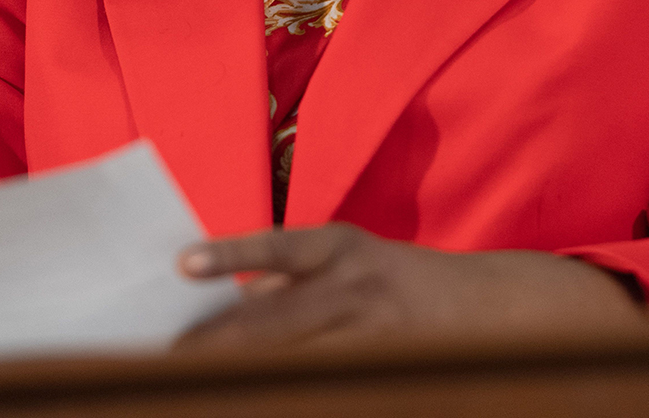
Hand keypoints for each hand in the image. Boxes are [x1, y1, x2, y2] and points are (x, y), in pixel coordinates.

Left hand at [175, 223, 642, 350]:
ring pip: (292, 363)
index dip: (229, 256)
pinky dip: (290, 396)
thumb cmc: (397, 280)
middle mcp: (355, 285)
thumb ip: (288, 276)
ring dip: (241, 380)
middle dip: (213, 343)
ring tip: (192, 390)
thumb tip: (226, 299)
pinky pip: (325, 389)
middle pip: (272, 319)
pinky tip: (248, 401)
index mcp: (340, 248)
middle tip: (158, 360)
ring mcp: (371, 335)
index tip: (181, 266)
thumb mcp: (346, 258)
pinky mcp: (382, 371)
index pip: (276, 246)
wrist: (490, 310)